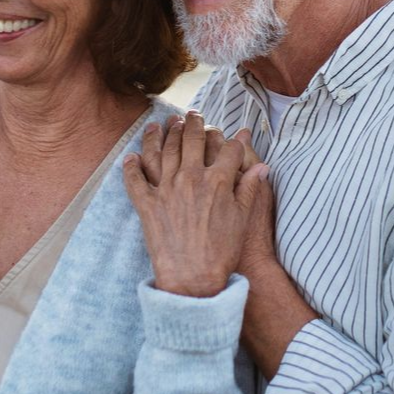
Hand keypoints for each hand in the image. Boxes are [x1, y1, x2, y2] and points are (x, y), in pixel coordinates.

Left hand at [122, 111, 269, 298]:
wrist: (194, 278)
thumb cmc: (222, 252)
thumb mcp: (243, 218)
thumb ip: (250, 188)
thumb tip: (262, 167)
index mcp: (218, 181)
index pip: (227, 148)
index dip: (233, 138)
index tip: (234, 133)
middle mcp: (190, 178)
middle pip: (192, 140)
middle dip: (194, 123)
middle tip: (192, 115)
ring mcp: (166, 189)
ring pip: (162, 151)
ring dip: (162, 134)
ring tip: (163, 123)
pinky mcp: (147, 204)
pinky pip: (134, 179)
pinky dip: (131, 166)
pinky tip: (130, 156)